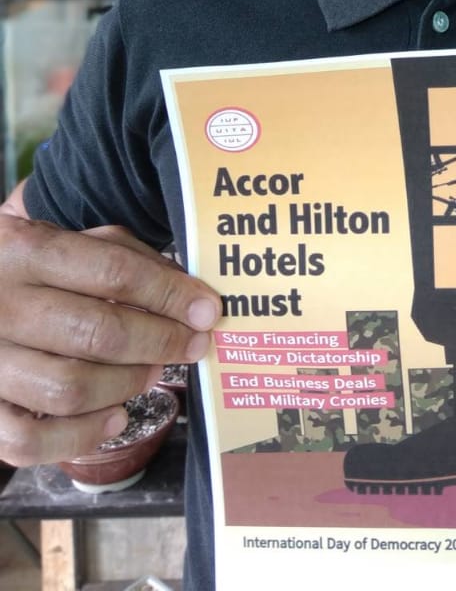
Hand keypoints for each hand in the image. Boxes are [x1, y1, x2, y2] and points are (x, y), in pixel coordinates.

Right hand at [0, 214, 220, 465]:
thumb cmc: (25, 267)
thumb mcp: (67, 239)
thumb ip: (123, 255)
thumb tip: (186, 293)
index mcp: (26, 249)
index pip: (115, 273)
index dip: (170, 294)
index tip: (209, 311)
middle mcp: (1, 305)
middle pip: (97, 333)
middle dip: (160, 342)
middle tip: (191, 346)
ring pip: (68, 388)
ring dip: (126, 384)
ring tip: (152, 372)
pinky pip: (28, 441)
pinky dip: (80, 437)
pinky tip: (115, 417)